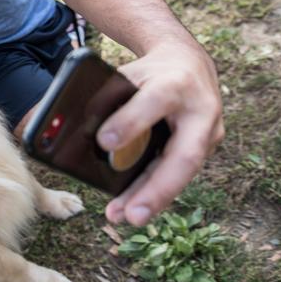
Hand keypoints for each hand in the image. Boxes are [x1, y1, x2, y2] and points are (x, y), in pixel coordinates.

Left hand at [97, 43, 223, 225]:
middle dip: (156, 189)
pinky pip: (178, 173)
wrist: (189, 63)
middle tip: (131, 216)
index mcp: (176, 83)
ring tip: (125, 217)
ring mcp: (210, 132)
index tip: (104, 141)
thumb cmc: (149, 72)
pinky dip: (155, 192)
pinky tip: (133, 208)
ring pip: (182, 173)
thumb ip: (108, 97)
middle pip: (183, 156)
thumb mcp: (128, 74)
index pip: (155, 102)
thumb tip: (70, 127)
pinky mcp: (206, 148)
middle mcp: (201, 110)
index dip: (130, 122)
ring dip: (153, 199)